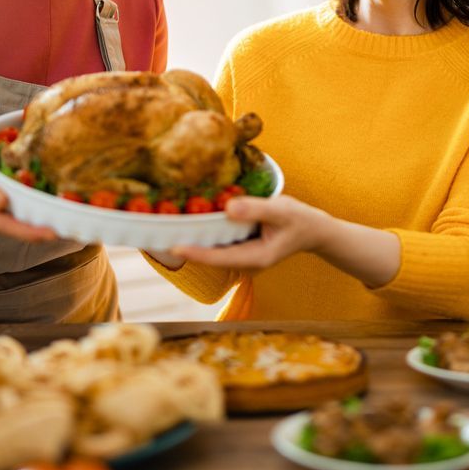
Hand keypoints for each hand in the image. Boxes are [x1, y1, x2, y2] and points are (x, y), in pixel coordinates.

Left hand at [170, 195, 330, 269]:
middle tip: (157, 236)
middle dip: (187, 247)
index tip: (175, 246)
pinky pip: (218, 244)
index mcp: (256, 258)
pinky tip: (188, 222)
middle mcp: (245, 262)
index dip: (196, 252)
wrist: (312, 230)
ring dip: (193, 240)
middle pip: (210, 257)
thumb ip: (255, 208)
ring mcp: (242, 257)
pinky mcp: (240, 248)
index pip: (219, 257)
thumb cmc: (299, 219)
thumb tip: (228, 207)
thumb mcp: (281, 209)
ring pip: (212, 251)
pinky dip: (204, 234)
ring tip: (164, 229)